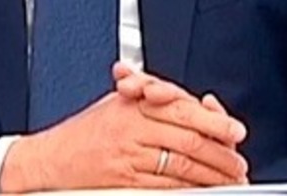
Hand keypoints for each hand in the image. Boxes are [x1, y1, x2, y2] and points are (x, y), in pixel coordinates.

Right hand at [0, 66, 248, 191]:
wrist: (48, 161)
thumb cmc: (83, 132)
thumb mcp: (116, 104)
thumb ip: (153, 99)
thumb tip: (197, 103)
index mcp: (132, 105)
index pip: (182, 110)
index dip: (213, 120)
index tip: (234, 130)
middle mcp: (131, 130)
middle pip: (187, 139)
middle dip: (219, 152)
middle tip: (238, 162)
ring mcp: (128, 158)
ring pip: (180, 166)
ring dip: (210, 175)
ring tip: (228, 179)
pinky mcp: (123, 182)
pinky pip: (163, 187)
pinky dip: (187, 190)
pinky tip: (201, 191)